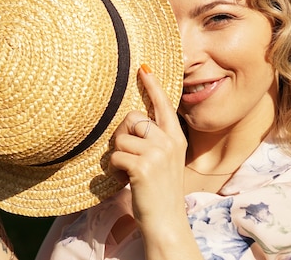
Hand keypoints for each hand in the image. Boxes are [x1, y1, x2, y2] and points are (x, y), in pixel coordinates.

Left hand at [109, 65, 187, 229]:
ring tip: (129, 171)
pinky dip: (114, 169)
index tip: (143, 67)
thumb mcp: (166, 161)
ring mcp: (157, 153)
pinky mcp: (142, 166)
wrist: (166, 221)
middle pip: (133, 118)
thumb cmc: (160, 191)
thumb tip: (134, 121)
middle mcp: (169, 141)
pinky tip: (126, 180)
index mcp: (176, 137)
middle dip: (123, 134)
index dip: (152, 85)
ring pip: (121, 138)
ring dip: (118, 155)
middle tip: (127, 153)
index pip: (163, 105)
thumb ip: (156, 140)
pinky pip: (116, 156)